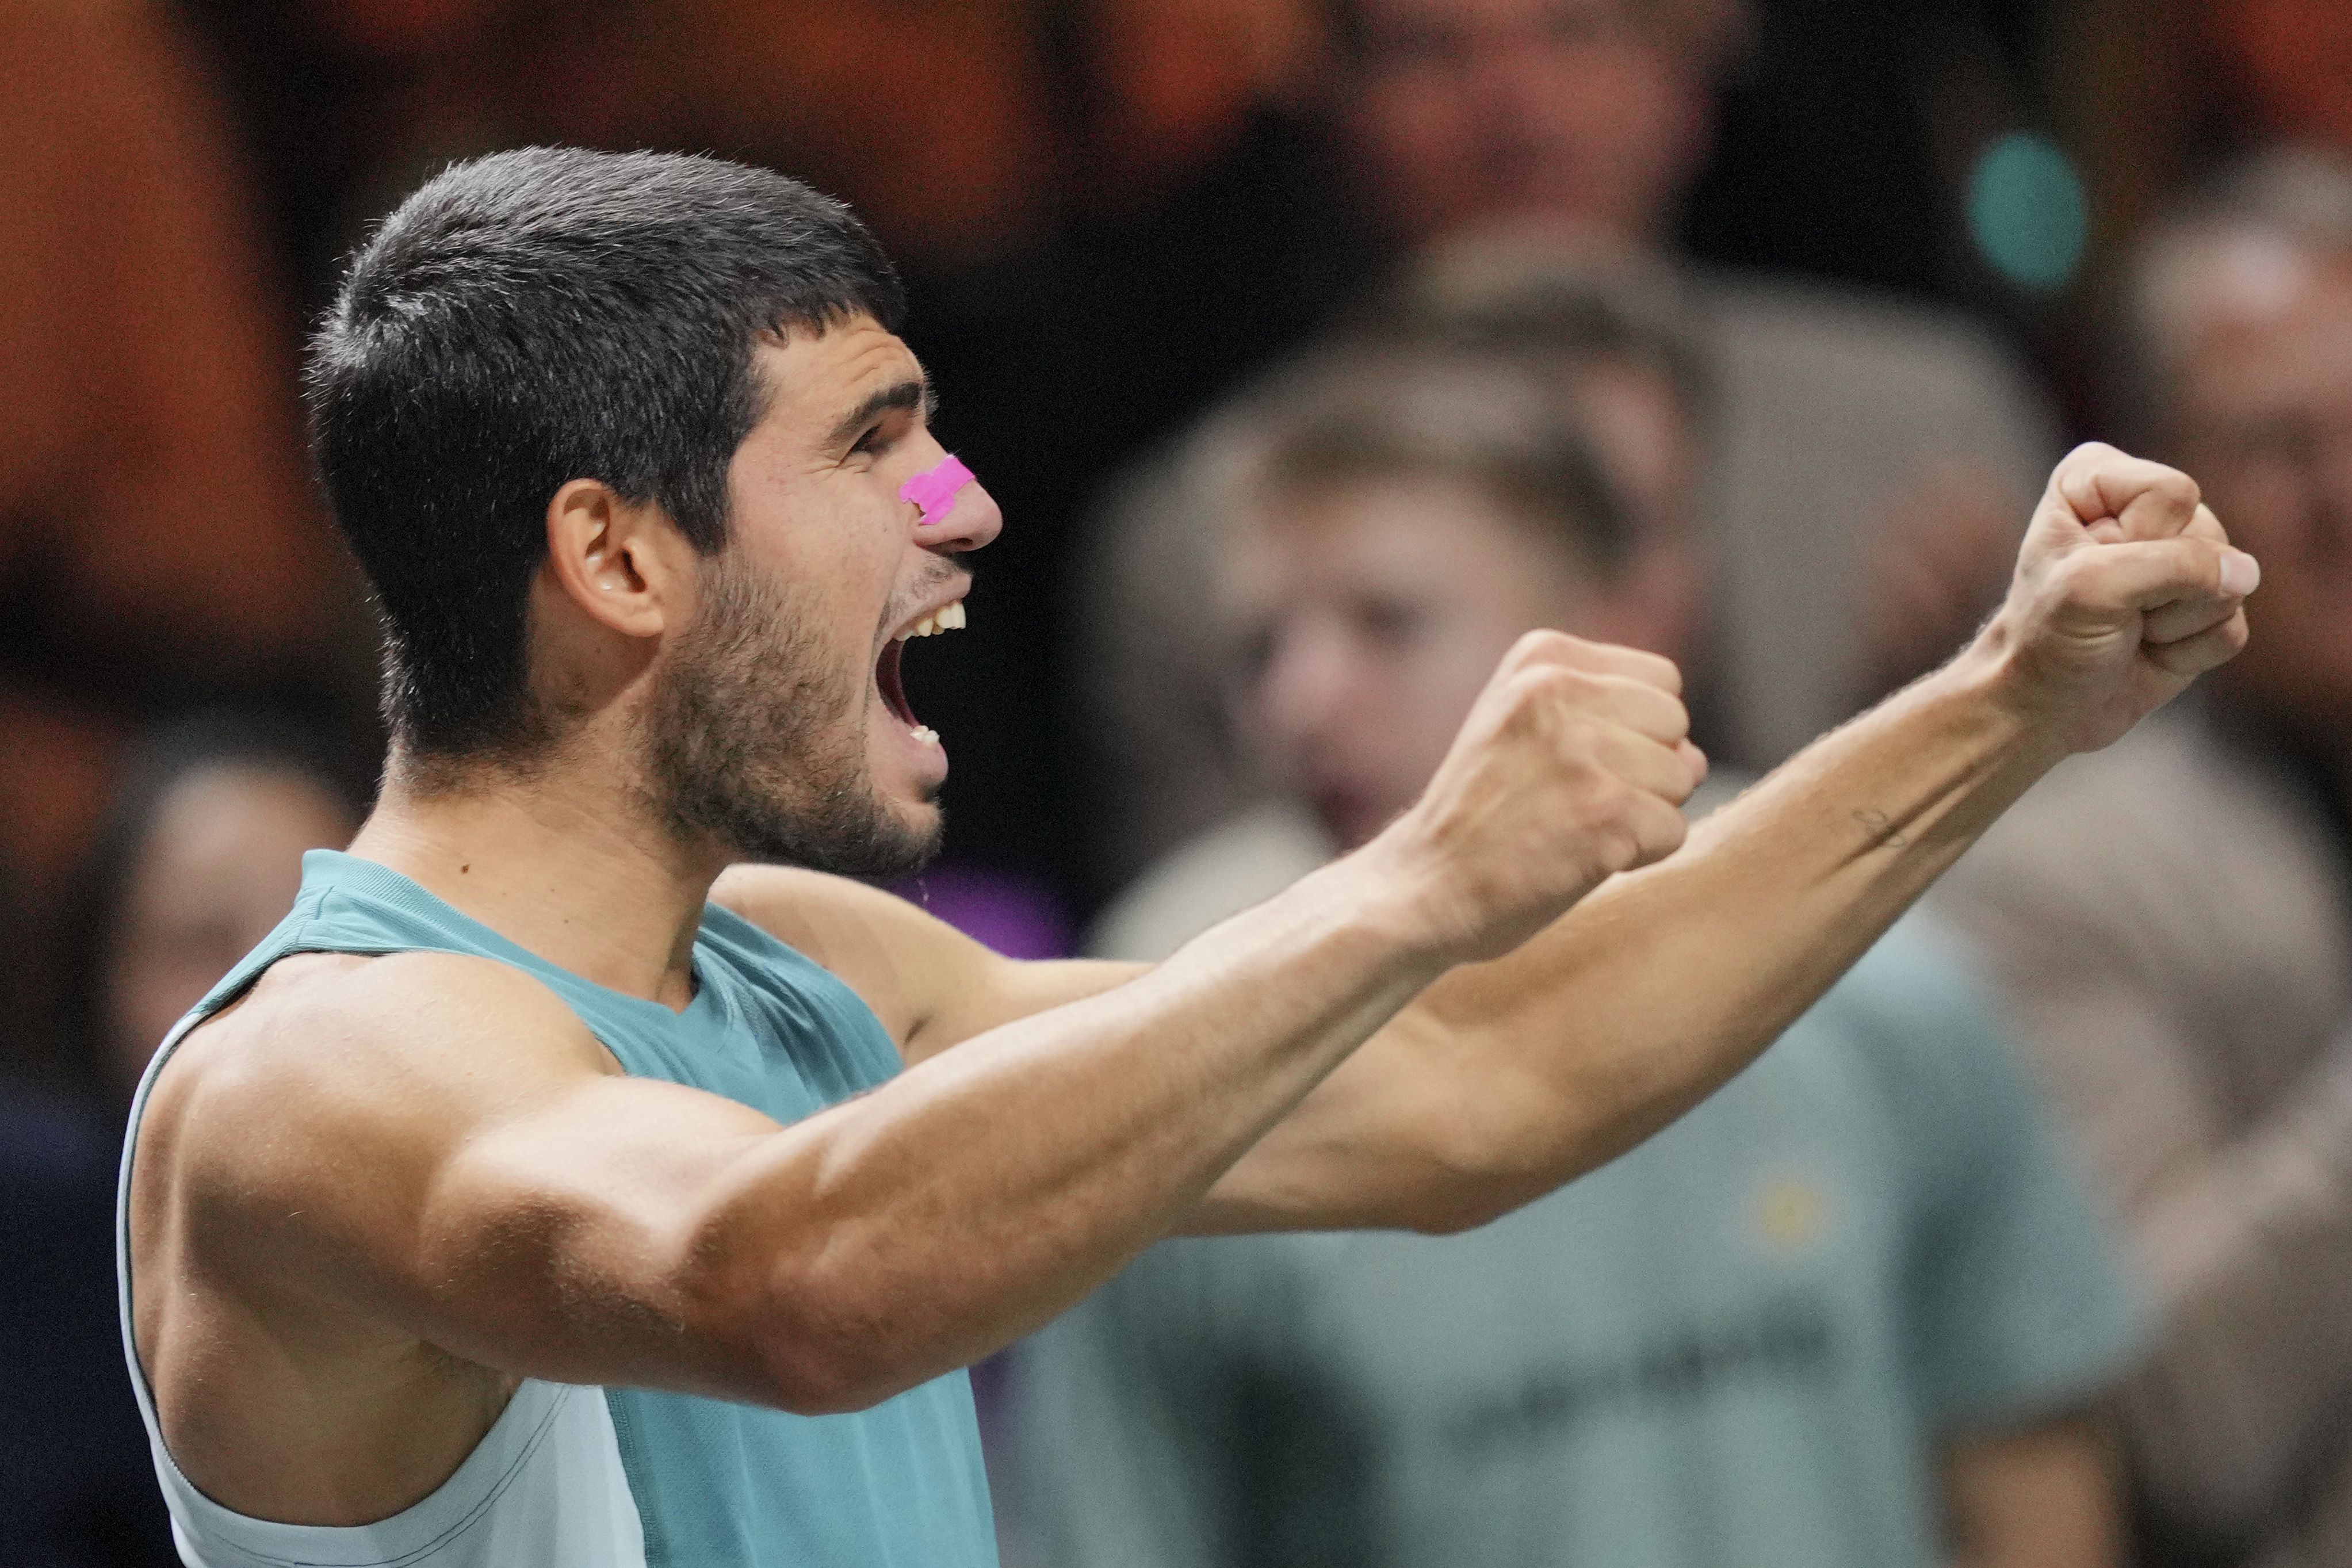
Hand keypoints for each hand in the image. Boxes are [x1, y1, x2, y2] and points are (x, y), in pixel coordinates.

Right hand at [1370, 631, 1703, 964]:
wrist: (1421, 888)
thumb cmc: (1480, 816)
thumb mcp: (1521, 724)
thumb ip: (1603, 713)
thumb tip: (1697, 756)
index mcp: (1540, 658)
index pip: (1661, 681)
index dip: (1635, 732)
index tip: (1573, 764)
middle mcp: (1558, 692)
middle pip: (1675, 724)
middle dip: (1646, 769)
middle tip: (1576, 802)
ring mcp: (1581, 751)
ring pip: (1682, 777)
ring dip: (1643, 815)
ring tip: (1574, 829)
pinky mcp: (1603, 813)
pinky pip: (1674, 830)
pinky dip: (1639, 856)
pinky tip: (1581, 860)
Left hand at [1969, 443, 2257, 753]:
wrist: (2043, 706)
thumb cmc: (2049, 637)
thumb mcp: (2093, 588)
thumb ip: (2177, 566)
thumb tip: (2247, 573)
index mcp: (2096, 478)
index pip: (2172, 491)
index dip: (2140, 540)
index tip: (2091, 570)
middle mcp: (2143, 508)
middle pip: (2206, 534)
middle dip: (2159, 588)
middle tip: (2110, 610)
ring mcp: (2179, 556)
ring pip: (2230, 581)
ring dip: (2174, 622)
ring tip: (2126, 629)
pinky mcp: (2204, 605)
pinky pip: (2233, 624)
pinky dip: (2188, 651)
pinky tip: (2150, 651)